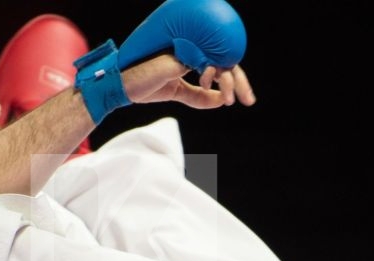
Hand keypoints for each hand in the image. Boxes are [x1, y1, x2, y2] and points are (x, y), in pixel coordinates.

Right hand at [123, 56, 255, 107]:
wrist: (123, 86)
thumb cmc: (146, 86)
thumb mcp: (177, 93)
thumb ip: (199, 96)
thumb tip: (221, 101)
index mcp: (190, 55)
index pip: (219, 63)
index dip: (233, 78)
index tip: (244, 97)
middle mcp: (191, 47)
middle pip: (224, 60)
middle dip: (239, 81)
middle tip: (250, 100)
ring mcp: (185, 48)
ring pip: (218, 61)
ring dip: (230, 82)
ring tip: (232, 100)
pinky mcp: (179, 55)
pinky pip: (205, 64)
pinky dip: (215, 78)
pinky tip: (219, 93)